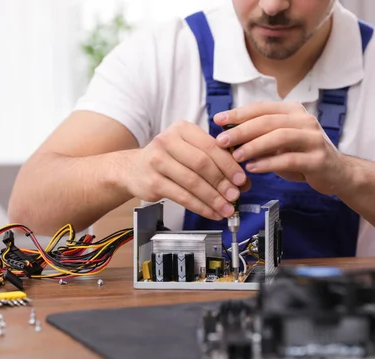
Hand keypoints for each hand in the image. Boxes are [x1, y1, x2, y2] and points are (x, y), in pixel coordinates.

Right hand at [122, 120, 249, 219]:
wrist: (132, 169)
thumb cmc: (167, 159)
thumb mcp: (187, 149)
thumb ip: (213, 160)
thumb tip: (242, 181)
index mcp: (182, 129)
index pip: (211, 146)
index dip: (229, 165)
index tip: (242, 180)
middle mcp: (168, 141)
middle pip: (202, 164)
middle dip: (222, 182)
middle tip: (236, 196)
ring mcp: (158, 161)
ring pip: (193, 182)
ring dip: (213, 198)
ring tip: (227, 209)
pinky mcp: (153, 182)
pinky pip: (183, 196)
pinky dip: (201, 207)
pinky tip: (212, 213)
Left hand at [213, 101, 350, 195]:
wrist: (337, 173)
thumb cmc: (301, 156)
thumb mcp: (279, 143)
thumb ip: (259, 136)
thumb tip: (227, 135)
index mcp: (293, 111)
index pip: (261, 108)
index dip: (238, 113)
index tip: (217, 120)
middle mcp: (305, 121)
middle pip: (268, 121)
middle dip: (241, 130)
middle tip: (222, 141)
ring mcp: (313, 139)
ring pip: (279, 137)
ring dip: (254, 146)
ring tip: (236, 157)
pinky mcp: (318, 159)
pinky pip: (289, 159)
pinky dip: (268, 163)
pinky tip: (252, 168)